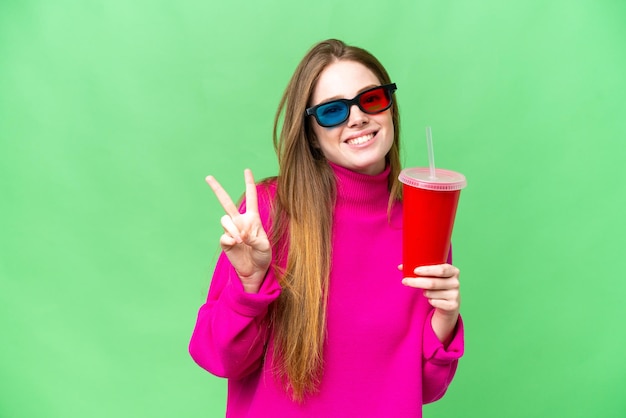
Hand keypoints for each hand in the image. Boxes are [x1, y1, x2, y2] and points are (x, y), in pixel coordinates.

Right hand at [206, 169, 271, 292]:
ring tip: (241, 240)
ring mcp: (231, 231)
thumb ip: (255, 237)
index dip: (249, 184)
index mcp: (253, 219)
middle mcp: (240, 222)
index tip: (247, 170)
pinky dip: (230, 239)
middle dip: (217, 189)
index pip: (250, 198)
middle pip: (226, 202)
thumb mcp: (265, 246)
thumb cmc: (263, 256)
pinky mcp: (225, 242)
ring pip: (224, 219)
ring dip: (233, 228)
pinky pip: (223, 236)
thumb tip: (241, 233)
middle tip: (208, 177)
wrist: (255, 271)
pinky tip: (236, 244)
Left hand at [400, 263, 460, 343]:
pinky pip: (434, 302)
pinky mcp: (452, 305)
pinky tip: (432, 299)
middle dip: (417, 282)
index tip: (415, 271)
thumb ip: (419, 270)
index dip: (428, 270)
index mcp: (453, 271)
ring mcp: (455, 294)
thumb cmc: (438, 284)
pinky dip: (429, 300)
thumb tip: (400, 267)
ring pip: (431, 293)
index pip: (441, 269)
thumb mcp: (433, 275)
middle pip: (433, 283)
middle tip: (405, 281)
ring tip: (425, 291)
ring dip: (424, 292)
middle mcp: (456, 282)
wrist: (450, 303)